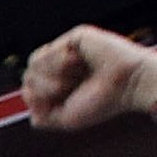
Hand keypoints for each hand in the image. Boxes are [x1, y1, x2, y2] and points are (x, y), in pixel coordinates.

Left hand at [23, 25, 156, 132]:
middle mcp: (64, 68)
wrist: (129, 85)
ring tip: (70, 79)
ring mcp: (69, 52)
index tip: (56, 103)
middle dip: (41, 88)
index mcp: (62, 87)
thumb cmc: (102, 103)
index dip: (35, 99)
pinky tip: (77, 61)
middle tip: (65, 89)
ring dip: (48, 76)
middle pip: (29, 77)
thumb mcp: (65, 119)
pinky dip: (56, 61)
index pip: (30, 90)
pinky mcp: (75, 38)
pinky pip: (48, 49)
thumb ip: (41, 115)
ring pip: (34, 63)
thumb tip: (27, 95)